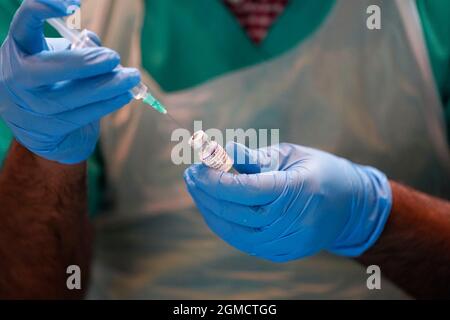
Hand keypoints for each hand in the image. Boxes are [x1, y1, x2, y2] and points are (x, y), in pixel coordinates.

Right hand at [0, 0, 140, 163]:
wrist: (40, 129)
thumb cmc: (54, 83)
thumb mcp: (59, 58)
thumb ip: (77, 47)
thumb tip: (97, 44)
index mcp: (18, 52)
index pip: (23, 25)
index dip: (41, 11)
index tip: (71, 6)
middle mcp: (17, 80)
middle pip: (45, 69)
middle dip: (84, 63)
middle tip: (113, 57)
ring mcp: (30, 108)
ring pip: (68, 98)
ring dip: (106, 87)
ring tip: (132, 77)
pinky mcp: (49, 131)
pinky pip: (82, 116)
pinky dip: (107, 104)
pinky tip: (125, 95)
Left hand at [184, 142, 391, 261]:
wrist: (350, 206)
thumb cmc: (318, 171)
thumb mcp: (290, 154)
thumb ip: (255, 157)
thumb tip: (221, 150)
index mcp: (298, 190)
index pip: (246, 189)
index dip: (216, 180)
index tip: (197, 168)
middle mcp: (293, 221)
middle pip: (237, 212)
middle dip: (207, 194)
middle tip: (191, 176)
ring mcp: (288, 242)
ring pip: (236, 231)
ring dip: (210, 211)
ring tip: (197, 190)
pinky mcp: (283, 253)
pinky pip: (244, 241)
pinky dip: (224, 225)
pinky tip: (213, 208)